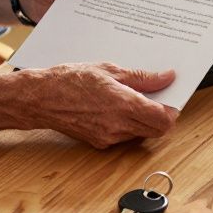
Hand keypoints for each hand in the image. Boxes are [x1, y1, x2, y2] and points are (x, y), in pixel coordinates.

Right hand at [17, 62, 178, 148]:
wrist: (40, 98)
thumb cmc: (69, 80)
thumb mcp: (109, 70)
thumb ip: (142, 78)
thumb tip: (166, 77)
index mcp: (124, 104)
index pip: (164, 119)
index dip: (172, 111)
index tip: (170, 99)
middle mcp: (118, 125)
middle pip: (157, 131)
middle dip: (161, 117)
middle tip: (155, 99)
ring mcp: (108, 137)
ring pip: (141, 135)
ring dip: (144, 121)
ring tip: (131, 101)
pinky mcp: (99, 143)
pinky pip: (124, 137)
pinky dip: (127, 126)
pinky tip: (115, 109)